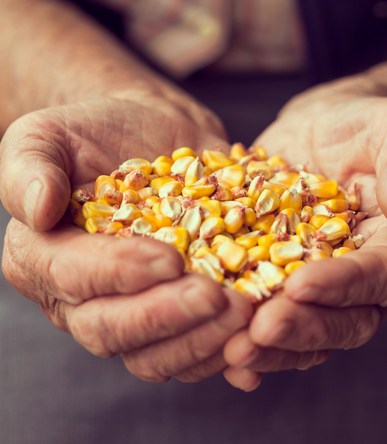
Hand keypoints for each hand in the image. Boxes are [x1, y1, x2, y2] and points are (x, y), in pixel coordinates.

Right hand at [1, 90, 252, 382]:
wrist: (148, 133)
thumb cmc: (95, 132)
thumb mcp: (49, 135)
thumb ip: (30, 166)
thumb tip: (37, 209)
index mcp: (44, 258)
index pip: (74, 280)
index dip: (120, 274)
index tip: (170, 259)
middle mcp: (82, 297)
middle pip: (113, 330)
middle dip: (167, 317)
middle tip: (218, 298)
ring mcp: (133, 309)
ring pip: (156, 354)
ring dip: (202, 342)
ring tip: (246, 315)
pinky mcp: (174, 312)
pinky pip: (194, 348)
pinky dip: (224, 350)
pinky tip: (255, 343)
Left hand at [223, 78, 386, 390]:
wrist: (325, 127)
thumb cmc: (365, 123)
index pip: (381, 276)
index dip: (343, 286)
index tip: (301, 285)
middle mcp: (369, 278)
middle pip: (345, 320)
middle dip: (302, 329)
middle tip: (258, 331)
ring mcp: (325, 283)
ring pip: (306, 329)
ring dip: (272, 346)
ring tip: (232, 351)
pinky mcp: (285, 278)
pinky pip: (273, 315)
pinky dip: (250, 336)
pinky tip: (224, 355)